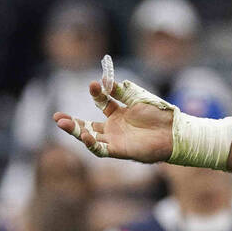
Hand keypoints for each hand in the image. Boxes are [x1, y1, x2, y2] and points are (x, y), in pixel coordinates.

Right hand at [53, 57, 175, 162]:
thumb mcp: (137, 98)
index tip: (94, 84)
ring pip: (90, 138)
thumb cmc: (161, 115)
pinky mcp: (121, 150)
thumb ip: (120, 91)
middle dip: (71, 122)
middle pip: (88, 125)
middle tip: (56, 116)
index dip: (97, 93)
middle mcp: (115, 128)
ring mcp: (116, 140)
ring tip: (61, 123)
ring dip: (75, 131)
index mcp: (120, 114)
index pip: (102, 102)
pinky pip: (102, 149)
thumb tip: (103, 80)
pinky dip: (92, 144)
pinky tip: (84, 135)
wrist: (175, 131)